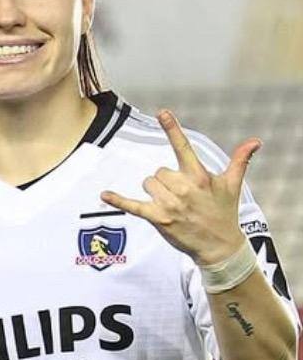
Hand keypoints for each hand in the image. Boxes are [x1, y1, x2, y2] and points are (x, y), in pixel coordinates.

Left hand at [100, 110, 257, 265]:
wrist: (220, 247)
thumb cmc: (224, 212)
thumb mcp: (232, 186)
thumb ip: (240, 161)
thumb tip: (255, 141)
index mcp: (199, 176)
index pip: (183, 148)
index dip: (173, 129)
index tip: (162, 112)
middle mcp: (184, 188)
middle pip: (159, 171)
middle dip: (167, 181)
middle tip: (183, 196)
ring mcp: (170, 204)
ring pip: (148, 184)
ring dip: (156, 192)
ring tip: (173, 205)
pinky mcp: (159, 218)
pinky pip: (133, 206)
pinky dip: (118, 200)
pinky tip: (104, 195)